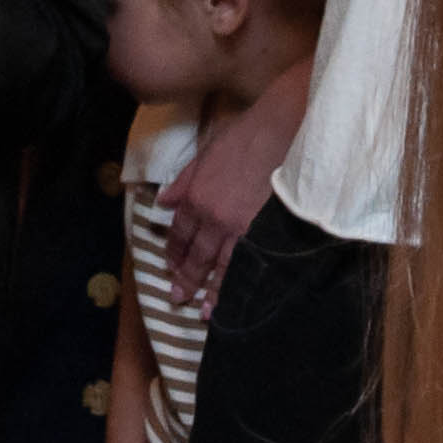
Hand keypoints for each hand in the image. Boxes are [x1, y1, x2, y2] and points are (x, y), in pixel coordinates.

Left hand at [161, 68, 310, 310]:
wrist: (280, 131)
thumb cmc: (244, 136)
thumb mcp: (204, 153)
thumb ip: (182, 181)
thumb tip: (163, 203)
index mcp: (196, 196)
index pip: (180, 233)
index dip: (174, 252)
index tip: (170, 266)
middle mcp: (213, 217)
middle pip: (197, 255)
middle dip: (187, 279)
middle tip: (178, 298)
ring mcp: (239, 227)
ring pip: (221, 265)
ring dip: (211, 290)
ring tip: (204, 311)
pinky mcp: (264, 230)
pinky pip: (247, 262)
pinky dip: (239, 280)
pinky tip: (237, 295)